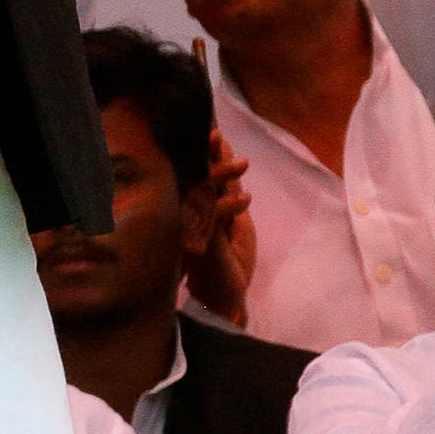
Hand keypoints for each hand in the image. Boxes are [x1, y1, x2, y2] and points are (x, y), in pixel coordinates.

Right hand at [183, 126, 257, 324]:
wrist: (222, 299)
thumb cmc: (227, 260)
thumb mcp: (233, 222)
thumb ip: (228, 194)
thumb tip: (231, 164)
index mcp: (196, 207)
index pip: (198, 174)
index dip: (206, 153)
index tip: (216, 134)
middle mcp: (188, 214)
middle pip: (194, 176)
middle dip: (207, 155)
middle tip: (217, 136)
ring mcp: (191, 227)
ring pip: (201, 193)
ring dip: (221, 176)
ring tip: (243, 163)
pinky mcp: (199, 242)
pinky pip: (212, 219)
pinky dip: (228, 206)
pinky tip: (246, 199)